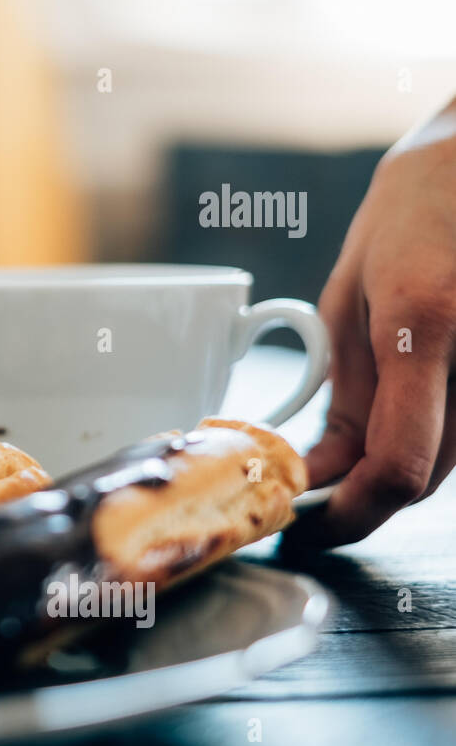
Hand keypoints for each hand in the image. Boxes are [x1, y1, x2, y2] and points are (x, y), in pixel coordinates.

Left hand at [302, 103, 455, 544]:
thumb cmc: (408, 221)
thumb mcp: (349, 301)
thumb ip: (346, 394)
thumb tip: (320, 473)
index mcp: (425, 326)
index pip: (400, 466)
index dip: (349, 515)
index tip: (305, 524)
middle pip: (426, 481)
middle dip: (362, 506)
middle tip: (308, 508)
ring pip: (450, 465)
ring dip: (392, 481)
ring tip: (336, 473)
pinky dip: (425, 446)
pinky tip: (386, 434)